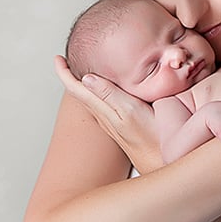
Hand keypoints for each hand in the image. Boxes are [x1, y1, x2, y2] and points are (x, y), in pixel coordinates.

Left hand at [53, 55, 164, 171]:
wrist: (163, 162)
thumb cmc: (152, 138)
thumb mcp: (131, 111)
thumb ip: (110, 95)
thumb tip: (86, 78)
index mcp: (104, 110)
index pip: (76, 89)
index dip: (64, 73)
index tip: (57, 58)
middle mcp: (104, 117)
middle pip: (79, 94)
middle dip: (69, 76)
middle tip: (63, 61)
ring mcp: (112, 123)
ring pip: (89, 100)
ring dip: (81, 85)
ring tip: (78, 71)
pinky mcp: (120, 126)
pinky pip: (101, 106)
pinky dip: (96, 93)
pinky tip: (102, 91)